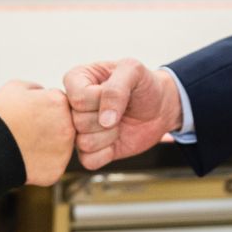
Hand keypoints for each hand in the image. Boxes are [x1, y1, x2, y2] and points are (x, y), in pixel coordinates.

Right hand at [0, 80, 74, 185]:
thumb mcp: (16, 87)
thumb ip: (38, 89)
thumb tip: (46, 94)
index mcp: (59, 102)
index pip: (62, 102)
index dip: (46, 106)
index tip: (32, 112)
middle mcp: (69, 126)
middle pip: (66, 124)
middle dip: (52, 125)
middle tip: (30, 129)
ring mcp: (65, 150)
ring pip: (62, 145)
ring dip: (50, 143)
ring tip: (27, 143)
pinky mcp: (57, 170)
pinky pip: (54, 163)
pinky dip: (43, 162)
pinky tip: (27, 157)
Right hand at [63, 59, 181, 170]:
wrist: (159, 107)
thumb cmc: (143, 84)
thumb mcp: (133, 70)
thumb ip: (116, 89)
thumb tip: (104, 121)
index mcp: (76, 80)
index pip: (78, 98)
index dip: (102, 100)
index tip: (119, 92)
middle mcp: (72, 105)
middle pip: (79, 122)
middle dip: (108, 119)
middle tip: (121, 110)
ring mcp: (79, 129)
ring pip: (83, 143)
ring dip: (110, 136)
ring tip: (119, 123)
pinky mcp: (89, 150)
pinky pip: (89, 161)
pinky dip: (107, 153)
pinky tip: (117, 139)